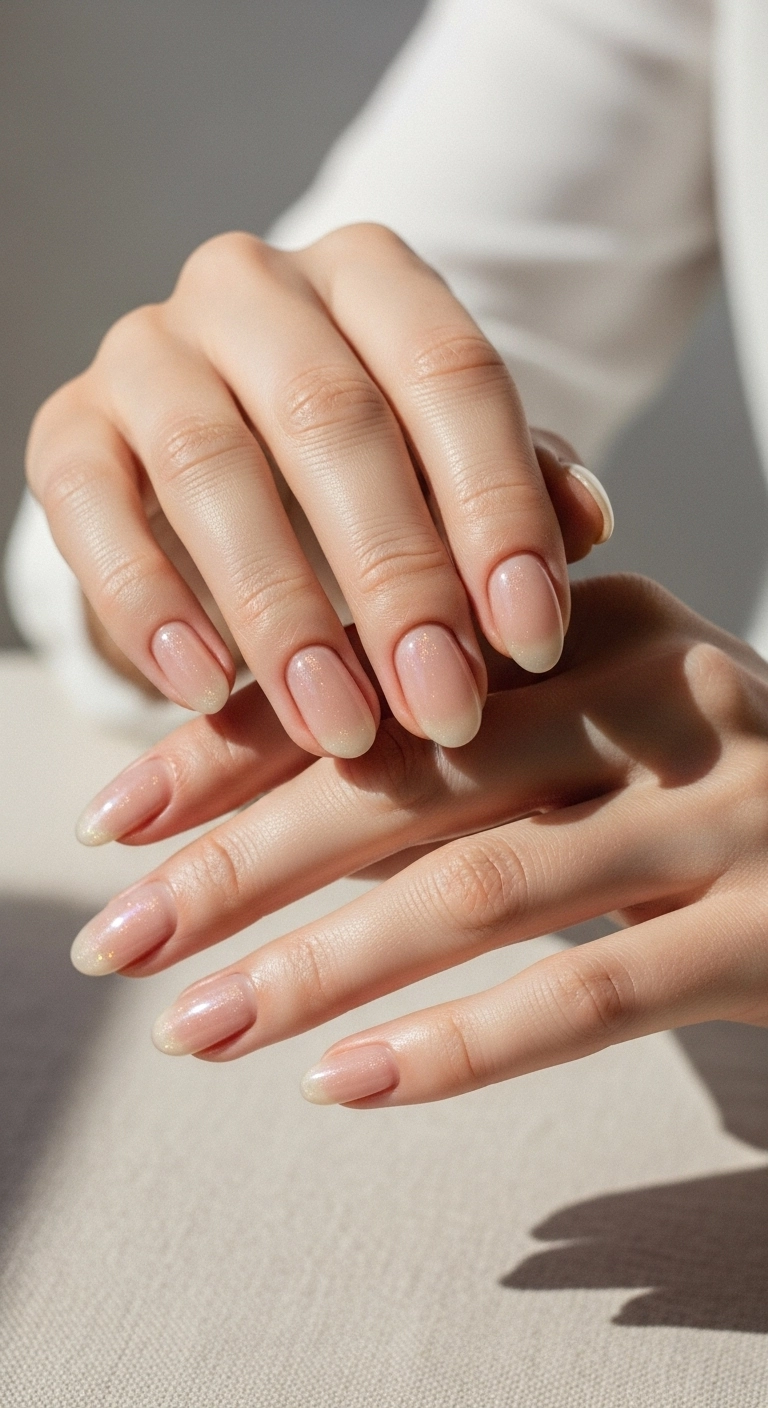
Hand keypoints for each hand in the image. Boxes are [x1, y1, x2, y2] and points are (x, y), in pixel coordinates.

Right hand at [26, 224, 609, 755]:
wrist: (216, 472)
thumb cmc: (360, 476)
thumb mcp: (448, 470)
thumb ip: (516, 485)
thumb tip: (590, 525)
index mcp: (370, 277)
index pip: (451, 373)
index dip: (495, 509)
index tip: (531, 641)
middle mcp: (252, 286)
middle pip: (333, 418)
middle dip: (396, 578)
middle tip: (441, 707)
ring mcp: (146, 348)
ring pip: (211, 464)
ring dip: (283, 612)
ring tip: (339, 725)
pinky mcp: (68, 427)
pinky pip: (91, 507)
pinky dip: (149, 603)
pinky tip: (205, 690)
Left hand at [69, 574, 767, 1105]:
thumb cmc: (711, 791)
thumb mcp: (590, 733)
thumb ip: (455, 751)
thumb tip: (259, 815)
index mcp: (593, 623)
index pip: (377, 679)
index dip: (232, 751)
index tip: (116, 821)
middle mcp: (658, 694)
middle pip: (411, 775)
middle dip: (242, 862)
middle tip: (120, 939)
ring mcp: (723, 811)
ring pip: (483, 889)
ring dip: (320, 966)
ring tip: (198, 1028)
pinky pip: (590, 993)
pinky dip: (458, 1044)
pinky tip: (346, 1085)